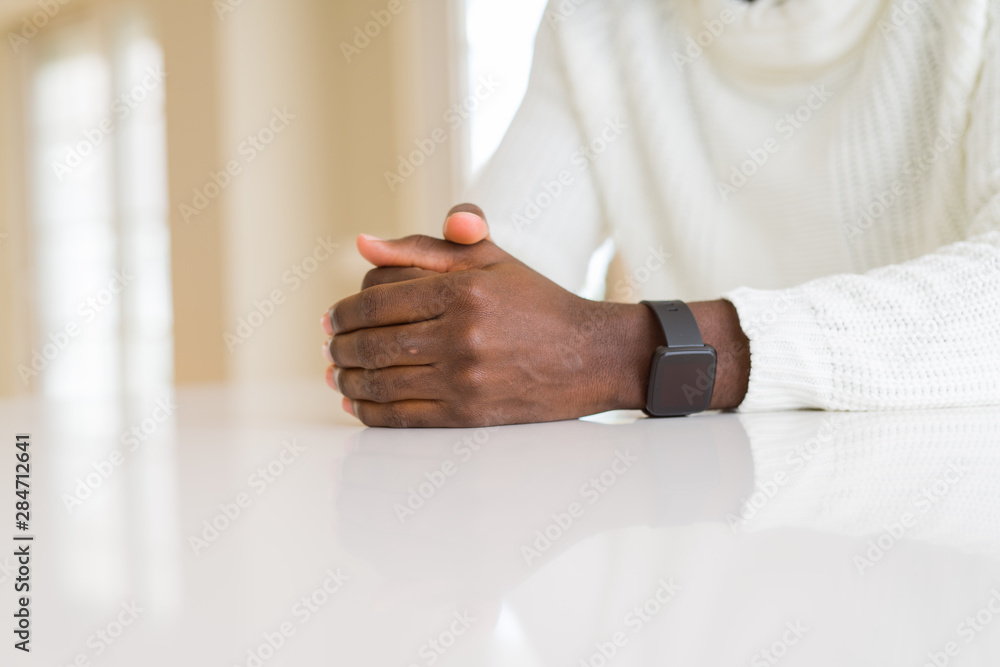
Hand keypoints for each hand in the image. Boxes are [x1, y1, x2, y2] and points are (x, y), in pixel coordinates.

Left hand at [321, 205, 749, 427]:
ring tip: (338, 373)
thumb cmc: (535, 301)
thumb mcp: (487, 259)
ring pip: (382, 383)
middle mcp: (463, 335)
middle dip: (341, 346)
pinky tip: (358, 403)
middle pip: (374, 344)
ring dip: (348, 379)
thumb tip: (363, 245)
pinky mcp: (470, 415)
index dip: (345, 311)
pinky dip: (369, 412)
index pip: (378, 301)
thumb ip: (423, 248)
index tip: (333, 317)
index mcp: (464, 290)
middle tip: (331, 345)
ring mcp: (465, 379)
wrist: (589, 355)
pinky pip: (401, 417)